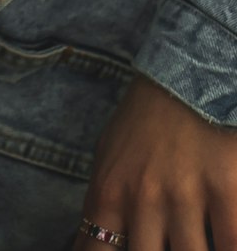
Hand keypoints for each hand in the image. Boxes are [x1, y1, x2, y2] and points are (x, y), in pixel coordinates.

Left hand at [77, 75, 236, 249]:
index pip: (96, 250)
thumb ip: (103, 205)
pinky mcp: (225, 187)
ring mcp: (185, 194)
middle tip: (161, 246)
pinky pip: (230, 242)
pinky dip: (227, 246)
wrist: (184, 77)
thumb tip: (89, 247)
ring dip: (190, 250)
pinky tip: (222, 240)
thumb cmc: (143, 122)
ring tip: (188, 240)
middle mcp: (144, 197)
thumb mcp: (108, 158)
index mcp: (110, 191)